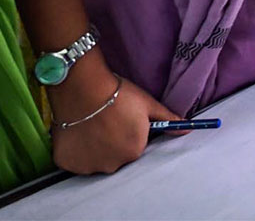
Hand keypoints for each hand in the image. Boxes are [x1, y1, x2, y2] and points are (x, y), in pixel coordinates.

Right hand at [50, 69, 180, 174]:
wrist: (83, 88)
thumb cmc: (118, 95)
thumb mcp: (148, 105)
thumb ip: (169, 119)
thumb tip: (188, 128)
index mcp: (134, 151)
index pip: (135, 146)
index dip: (129, 132)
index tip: (123, 120)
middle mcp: (112, 164)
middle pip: (115, 156)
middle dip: (112, 142)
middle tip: (106, 121)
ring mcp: (87, 166)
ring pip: (94, 159)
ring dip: (94, 147)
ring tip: (91, 124)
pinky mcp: (66, 162)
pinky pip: (74, 159)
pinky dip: (75, 149)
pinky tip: (78, 131)